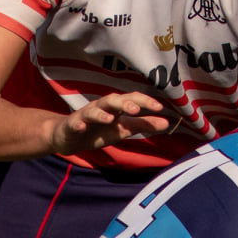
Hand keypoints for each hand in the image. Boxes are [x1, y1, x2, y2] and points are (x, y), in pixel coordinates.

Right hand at [46, 93, 170, 155]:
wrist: (70, 137)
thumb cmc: (99, 130)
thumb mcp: (123, 129)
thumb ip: (143, 125)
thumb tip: (167, 123)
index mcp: (115, 108)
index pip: (131, 100)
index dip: (144, 102)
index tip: (159, 107)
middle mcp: (101, 108)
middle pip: (113, 100)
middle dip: (124, 103)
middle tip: (136, 109)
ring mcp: (85, 116)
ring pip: (93, 111)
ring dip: (101, 114)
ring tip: (110, 118)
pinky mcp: (72, 126)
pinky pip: (75, 124)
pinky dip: (79, 125)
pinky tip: (82, 127)